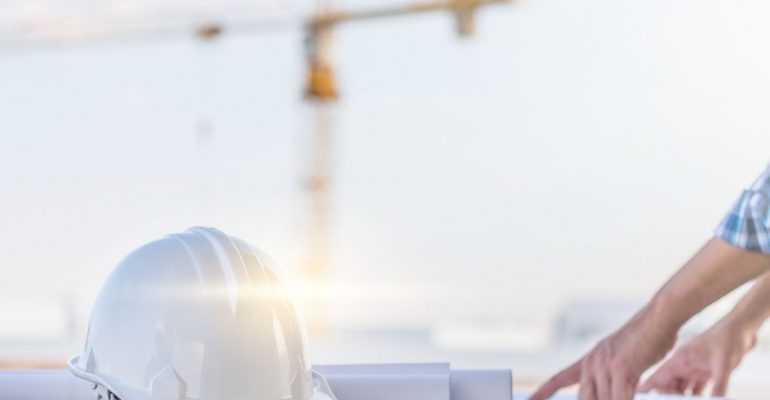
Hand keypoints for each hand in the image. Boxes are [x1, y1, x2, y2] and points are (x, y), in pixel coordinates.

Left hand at [530, 303, 677, 399]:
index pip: (560, 378)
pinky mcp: (621, 367)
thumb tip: (610, 394)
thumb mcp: (622, 359)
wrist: (658, 319)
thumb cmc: (645, 341)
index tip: (530, 399)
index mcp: (589, 359)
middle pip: (584, 399)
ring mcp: (604, 365)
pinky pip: (620, 398)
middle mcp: (592, 362)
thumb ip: (611, 376)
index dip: (544, 391)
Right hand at [638, 318, 755, 396]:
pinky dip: (695, 397)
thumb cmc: (728, 340)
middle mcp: (683, 365)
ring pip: (681, 389)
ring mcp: (693, 369)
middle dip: (670, 397)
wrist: (741, 330)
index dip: (647, 388)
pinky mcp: (704, 372)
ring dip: (683, 398)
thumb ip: (718, 387)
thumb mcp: (724, 365)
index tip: (639, 396)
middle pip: (668, 386)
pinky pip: (695, 389)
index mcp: (680, 360)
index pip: (657, 377)